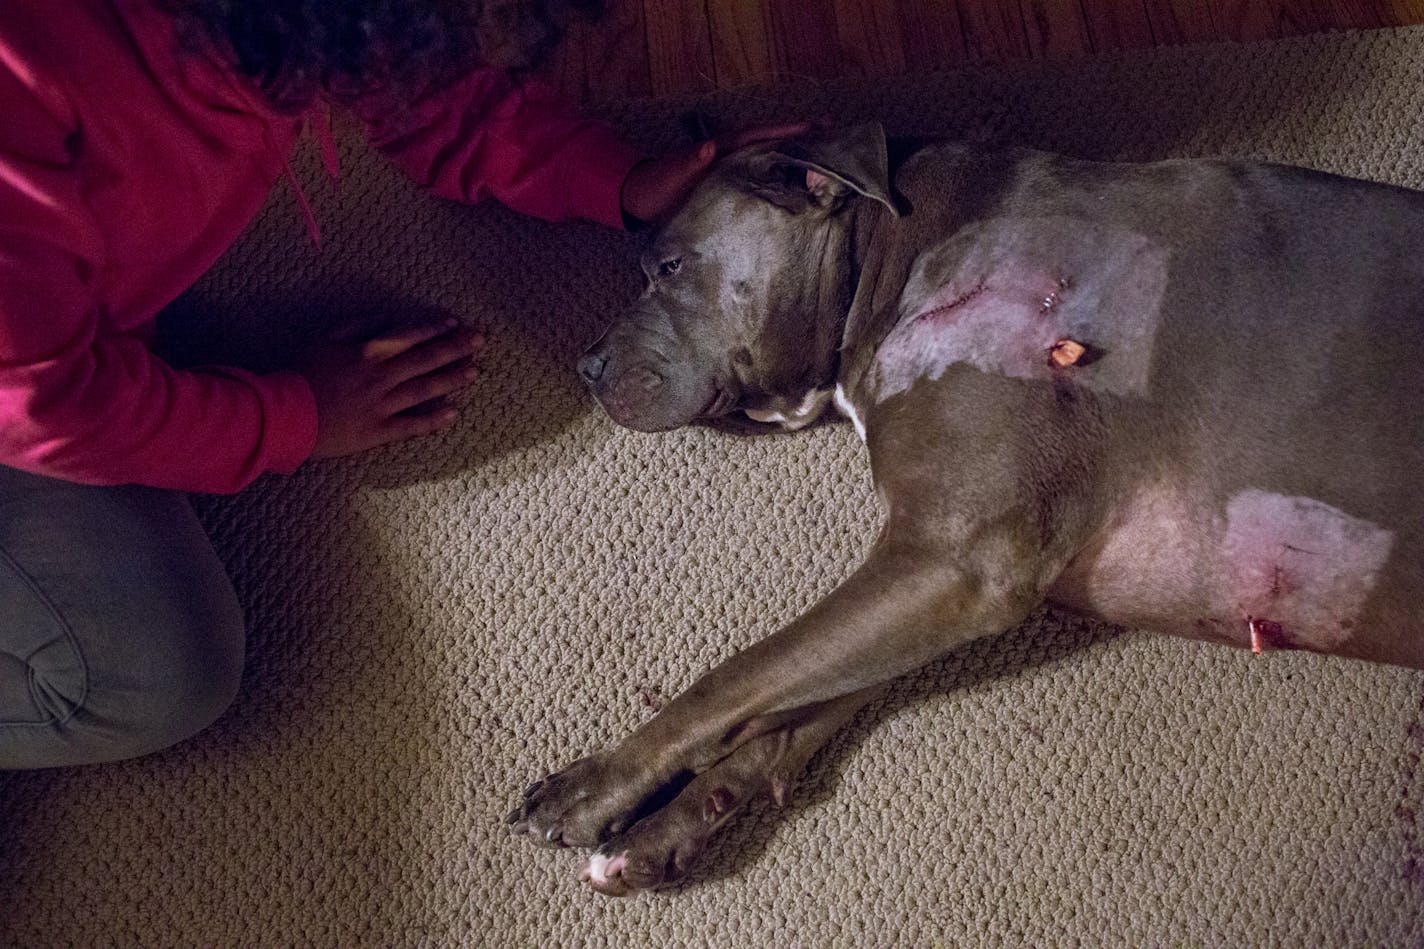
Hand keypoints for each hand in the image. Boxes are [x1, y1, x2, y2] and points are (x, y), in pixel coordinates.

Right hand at [301, 319, 483, 458]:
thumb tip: (386, 317)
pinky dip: (433, 420)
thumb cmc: (299, 373)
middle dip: (455, 348)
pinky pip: (411, 426)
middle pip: (425, 359)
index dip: (434, 328)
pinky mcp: (377, 431)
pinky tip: (453, 414)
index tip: (455, 324)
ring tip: (474, 372)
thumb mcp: (324, 339)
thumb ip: (357, 326)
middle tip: (480, 341)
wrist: (282, 414)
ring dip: (451, 379)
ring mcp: (380, 404)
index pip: (409, 335)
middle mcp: (379, 376)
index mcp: (367, 351)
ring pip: (424, 389)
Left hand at [620, 122, 812, 225]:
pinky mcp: (730, 181)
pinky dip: (782, 173)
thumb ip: (690, 162)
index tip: (817, 127)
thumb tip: (709, 147)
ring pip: (771, 156)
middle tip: (836, 134)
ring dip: (797, 154)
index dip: (788, 130)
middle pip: (774, 140)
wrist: (641, 198)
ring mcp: (732, 167)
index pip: (761, 134)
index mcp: (723, 147)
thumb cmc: (657, 185)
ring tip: (827, 155)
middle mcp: (731, 153)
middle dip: (803, 137)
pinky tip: (798, 182)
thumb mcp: (673, 175)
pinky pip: (762, 173)